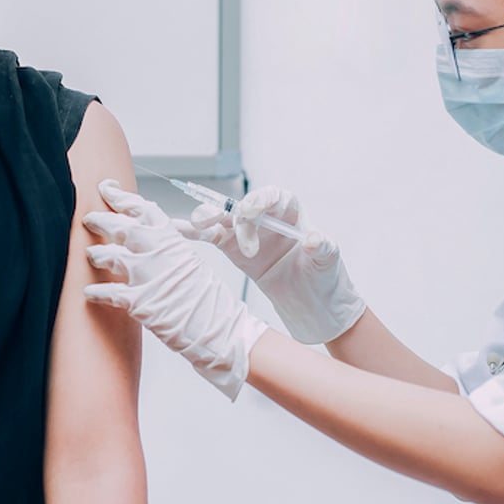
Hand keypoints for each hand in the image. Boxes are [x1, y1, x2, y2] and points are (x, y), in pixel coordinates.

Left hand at [83, 180, 267, 399]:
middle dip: (101, 220)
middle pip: (121, 227)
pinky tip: (88, 293)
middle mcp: (159, 252)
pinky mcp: (139, 302)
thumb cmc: (208, 300)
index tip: (107, 189)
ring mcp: (148, 275)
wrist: (221, 328)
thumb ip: (169, 248)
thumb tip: (150, 237)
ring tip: (90, 255)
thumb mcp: (191, 263)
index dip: (122, 198)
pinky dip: (96, 293)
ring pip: (110, 256)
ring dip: (97, 255)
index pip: (143, 209)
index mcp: (173, 240)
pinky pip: (109, 293)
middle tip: (88, 219)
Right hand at [186, 186, 365, 343]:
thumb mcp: (329, 262)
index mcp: (291, 212)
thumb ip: (323, 248)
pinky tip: (174, 230)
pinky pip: (211, 238)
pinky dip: (192, 233)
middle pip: (243, 205)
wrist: (314, 306)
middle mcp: (266, 218)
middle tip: (231, 229)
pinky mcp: (234, 251)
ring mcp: (247, 234)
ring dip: (208, 218)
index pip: (273, 196)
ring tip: (200, 226)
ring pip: (223, 219)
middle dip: (232, 213)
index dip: (260, 199)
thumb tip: (313, 240)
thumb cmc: (325, 278)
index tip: (252, 211)